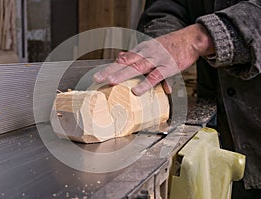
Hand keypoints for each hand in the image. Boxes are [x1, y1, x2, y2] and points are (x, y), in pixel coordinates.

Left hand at [93, 24, 214, 94]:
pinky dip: (146, 83)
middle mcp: (146, 54)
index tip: (98, 75)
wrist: (190, 39)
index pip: (122, 60)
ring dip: (123, 75)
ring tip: (111, 82)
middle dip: (110, 71)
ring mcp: (156, 60)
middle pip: (125, 63)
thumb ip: (136, 55)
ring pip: (137, 68)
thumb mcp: (150, 48)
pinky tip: (137, 91)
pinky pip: (155, 76)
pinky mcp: (168, 66)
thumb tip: (120, 57)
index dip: (110, 68)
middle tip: (97, 79)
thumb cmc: (169, 46)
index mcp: (141, 50)